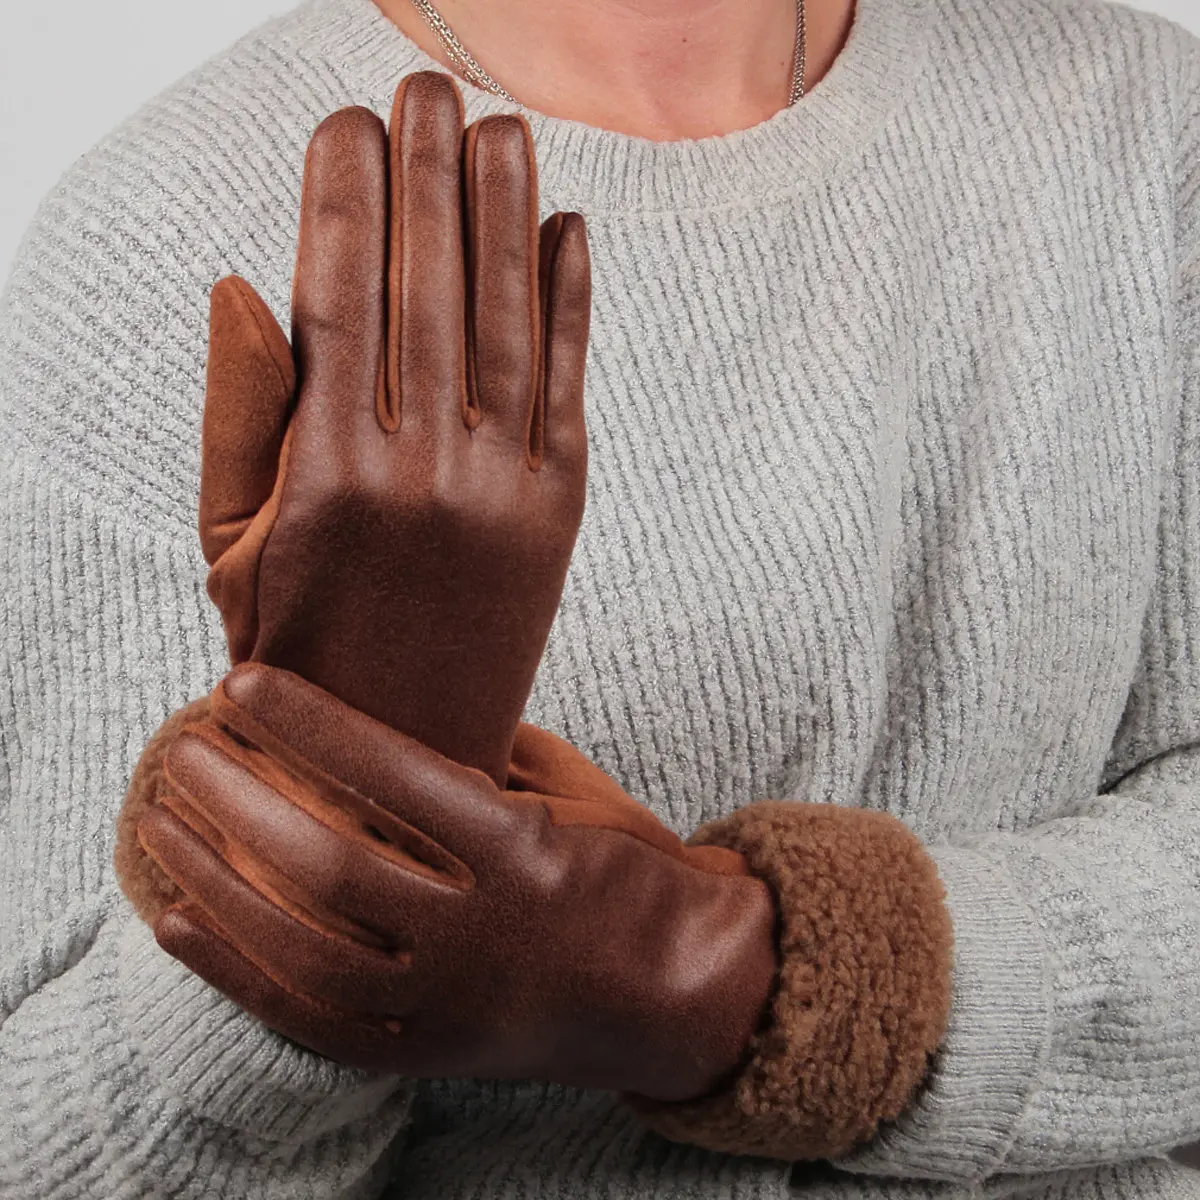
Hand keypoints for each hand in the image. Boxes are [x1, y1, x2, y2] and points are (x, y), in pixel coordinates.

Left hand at [138, 663, 779, 1102]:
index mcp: (528, 853)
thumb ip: (485, 762)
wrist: (687, 989)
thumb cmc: (635, 876)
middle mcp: (483, 933)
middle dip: (241, 798)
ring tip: (160, 820)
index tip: (245, 682)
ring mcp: (451, 1004)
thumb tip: (384, 718)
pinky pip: (312, 1024)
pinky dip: (234, 973)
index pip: (398, 777)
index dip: (312, 725)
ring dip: (217, 878)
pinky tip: (174, 921)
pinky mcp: (429, 1054)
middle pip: (332, 864)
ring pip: (305, 948)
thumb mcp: (578, 800)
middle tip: (182, 746)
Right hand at [198, 71, 590, 784]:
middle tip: (426, 84)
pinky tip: (566, 229)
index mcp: (331, 475)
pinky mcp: (562, 513)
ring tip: (499, 126)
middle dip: (427, 174)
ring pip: (509, 322)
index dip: (344, 199)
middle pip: (430, 288)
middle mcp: (426, 473)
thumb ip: (239, 413)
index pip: (339, 299)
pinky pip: (568, 387)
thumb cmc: (297, 643)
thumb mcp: (231, 544)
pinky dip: (571, 304)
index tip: (344, 120)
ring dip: (507, 213)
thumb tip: (245, 282)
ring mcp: (506, 492)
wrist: (403, 752)